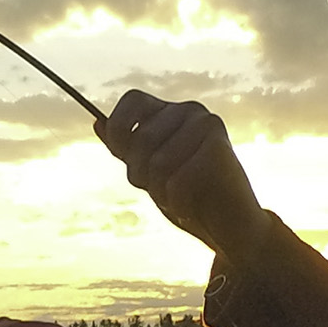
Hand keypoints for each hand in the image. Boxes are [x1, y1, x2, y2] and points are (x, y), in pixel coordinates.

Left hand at [96, 91, 270, 262]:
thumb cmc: (187, 196)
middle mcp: (191, 111)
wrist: (230, 226)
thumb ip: (126, 148)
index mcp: (170, 112)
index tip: (123, 156)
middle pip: (140, 139)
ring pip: (157, 162)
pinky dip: (177, 203)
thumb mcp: (149, 172)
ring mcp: (208, 126)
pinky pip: (176, 180)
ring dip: (160, 192)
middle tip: (161, 188)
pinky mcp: (220, 148)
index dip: (119, 130)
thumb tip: (98, 122)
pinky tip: (191, 206)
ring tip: (178, 197)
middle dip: (139, 175)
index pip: (132, 100)